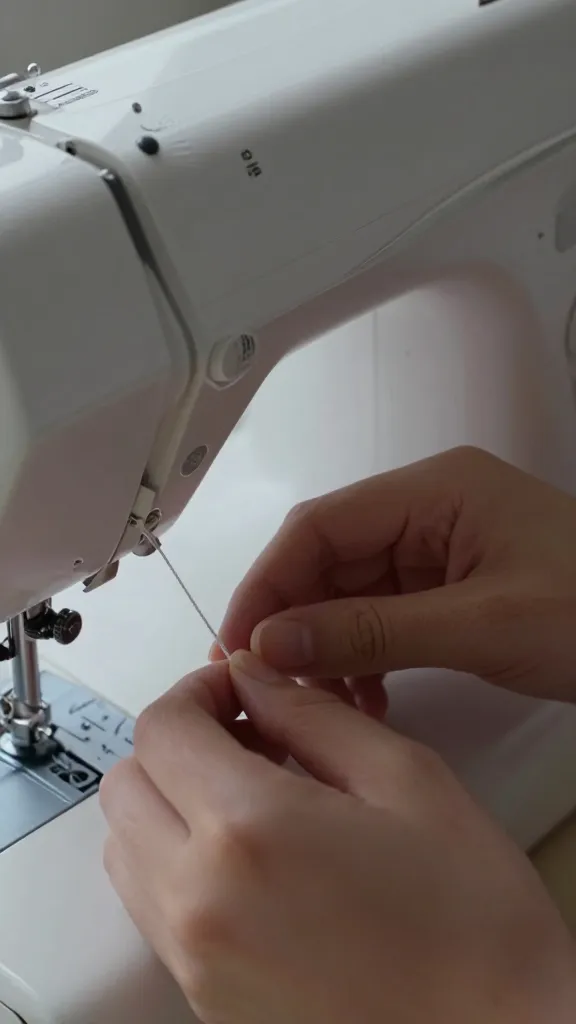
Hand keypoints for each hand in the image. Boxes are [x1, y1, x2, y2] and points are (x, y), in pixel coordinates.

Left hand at [100, 654, 575, 1023]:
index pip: (161, 729)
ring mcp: (194, 960)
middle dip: (176, 742)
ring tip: (248, 794)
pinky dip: (177, 861)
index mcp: (250, 829)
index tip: (240, 689)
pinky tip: (252, 856)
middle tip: (246, 734)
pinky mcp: (204, 999)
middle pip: (127, 785)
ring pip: (125, 847)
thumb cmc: (473, 920)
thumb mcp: (406, 780)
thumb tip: (252, 678)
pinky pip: (153, 908)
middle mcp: (200, 900)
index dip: (196, 691)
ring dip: (169, 802)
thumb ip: (312, 714)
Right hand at [213, 446, 575, 702]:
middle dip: (292, 619)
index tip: (239, 643)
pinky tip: (366, 697)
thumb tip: (274, 643)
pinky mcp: (452, 586)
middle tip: (262, 682)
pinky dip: (364, 654)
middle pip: (329, 556)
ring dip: (326, 643)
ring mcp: (441, 548)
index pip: (321, 526)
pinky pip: (384, 614)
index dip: (269, 582)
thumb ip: (371, 632)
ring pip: (350, 590)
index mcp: (435, 491)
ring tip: (318, 701)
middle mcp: (429, 509)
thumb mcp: (480, 624)